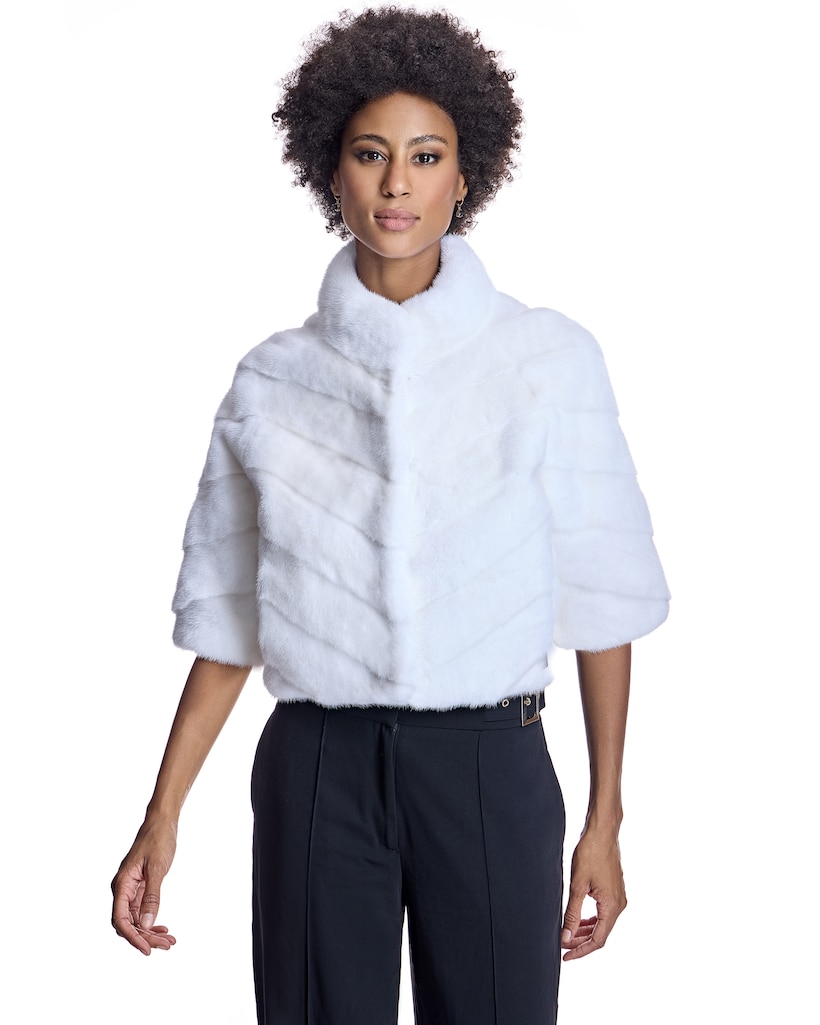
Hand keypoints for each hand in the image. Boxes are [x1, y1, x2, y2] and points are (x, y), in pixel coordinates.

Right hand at [111, 818, 177, 955]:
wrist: (161, 822)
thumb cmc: (158, 840)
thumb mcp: (157, 869)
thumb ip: (152, 896)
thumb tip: (148, 924)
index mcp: (122, 885)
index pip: (121, 920)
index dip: (133, 937)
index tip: (147, 949)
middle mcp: (122, 889)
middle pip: (128, 923)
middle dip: (146, 937)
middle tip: (167, 945)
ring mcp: (130, 889)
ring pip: (136, 919)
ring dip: (150, 932)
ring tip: (169, 941)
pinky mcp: (139, 888)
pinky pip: (142, 911)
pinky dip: (152, 921)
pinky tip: (163, 928)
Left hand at [561, 825, 626, 960]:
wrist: (602, 831)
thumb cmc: (590, 853)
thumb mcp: (578, 885)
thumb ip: (572, 913)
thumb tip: (567, 936)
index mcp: (612, 907)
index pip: (598, 940)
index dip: (581, 950)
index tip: (565, 955)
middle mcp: (619, 905)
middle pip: (601, 934)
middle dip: (581, 942)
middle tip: (562, 944)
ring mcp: (618, 897)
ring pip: (602, 923)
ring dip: (586, 931)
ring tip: (568, 934)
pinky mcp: (614, 890)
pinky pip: (603, 913)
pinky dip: (591, 920)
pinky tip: (579, 919)